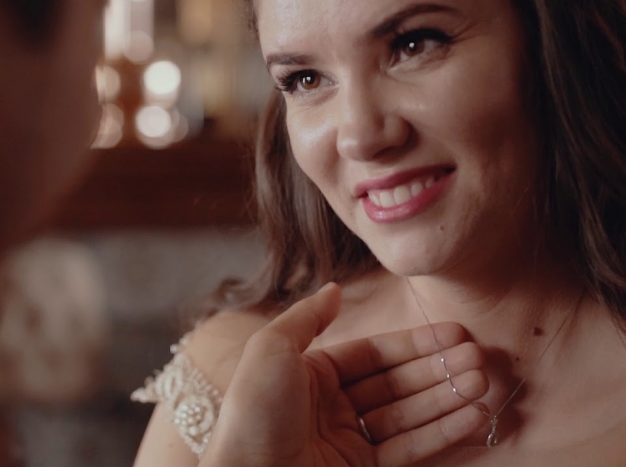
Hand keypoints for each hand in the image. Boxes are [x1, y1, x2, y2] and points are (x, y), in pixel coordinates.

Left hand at [199, 283, 486, 466]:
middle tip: (479, 359)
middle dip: (438, 370)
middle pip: (396, 383)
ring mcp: (350, 441)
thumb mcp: (271, 351)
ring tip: (484, 384)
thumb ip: (306, 318)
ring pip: (408, 415)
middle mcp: (333, 406)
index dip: (414, 343)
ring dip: (447, 399)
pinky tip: (473, 416)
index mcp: (311, 374)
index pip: (373, 353)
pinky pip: (410, 449)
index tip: (455, 334)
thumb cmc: (255, 412)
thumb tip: (334, 288)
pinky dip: (442, 433)